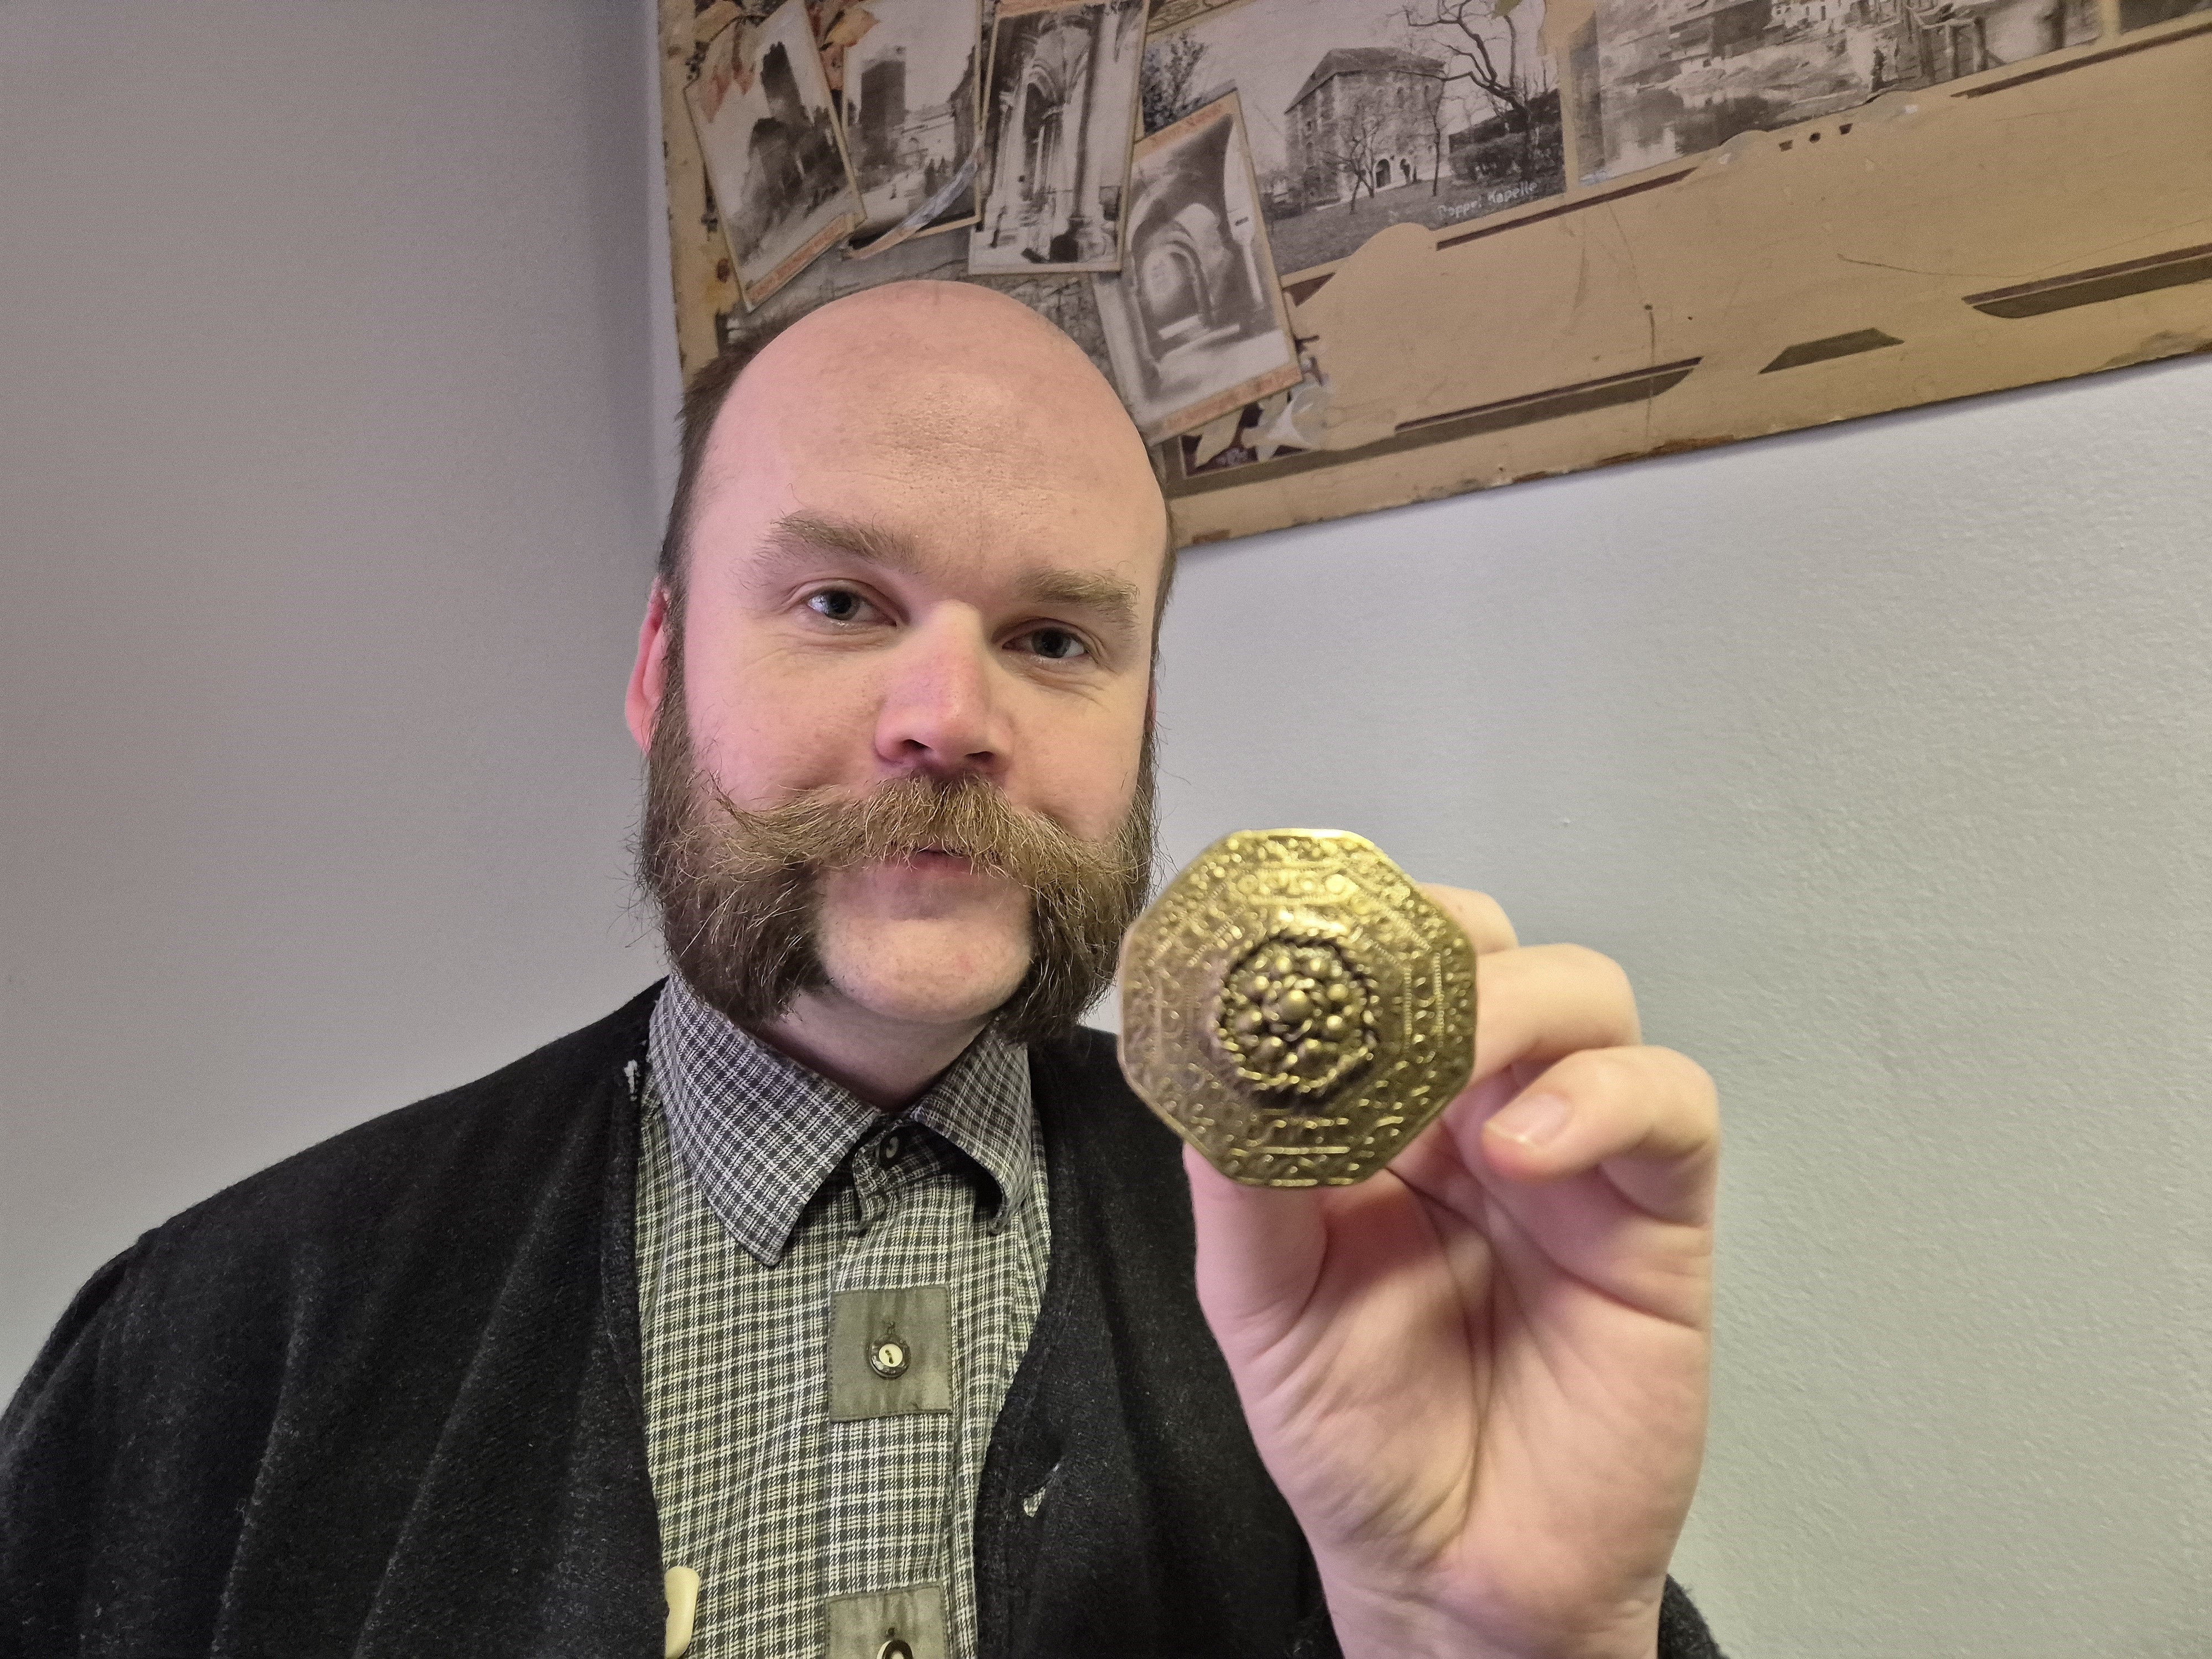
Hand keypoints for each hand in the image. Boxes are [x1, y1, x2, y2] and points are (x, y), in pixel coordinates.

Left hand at [1183, 887, 1717, 1658]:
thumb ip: (1239, 1182)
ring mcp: (1571, 1150)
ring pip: (1583, 993)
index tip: (1285, 924)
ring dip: (1512, 1001)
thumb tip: (1211, 1057)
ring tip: (1450, 1069)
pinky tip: (1522, 1149)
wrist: (1452, 1575)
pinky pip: (1668, 1101)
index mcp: (1373, 1113)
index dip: (1343, 926)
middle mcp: (1474, 1110)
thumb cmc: (1356, 1437)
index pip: (1376, 965)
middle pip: (1485, 945)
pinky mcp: (1653, 1212)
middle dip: (1434, 937)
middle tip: (1376, 985)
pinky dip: (1601, 1095)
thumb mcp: (1259, 1304)